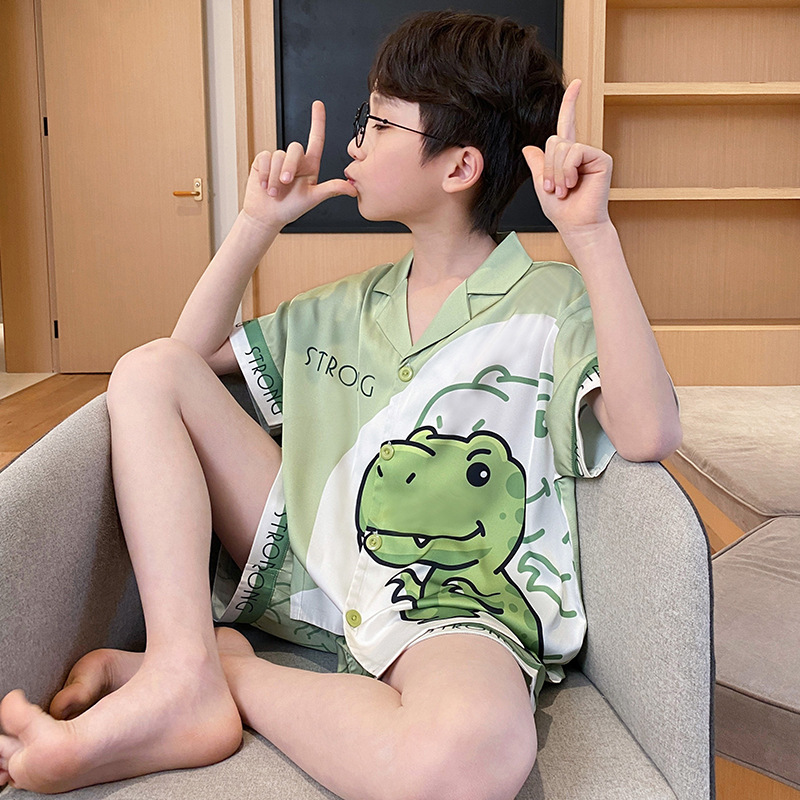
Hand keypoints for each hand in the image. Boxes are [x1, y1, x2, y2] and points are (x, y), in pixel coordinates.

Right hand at [242, 100, 356, 231]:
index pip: (316, 139)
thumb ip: (331, 190)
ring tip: (273, 192)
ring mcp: (278, 160)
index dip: (317, 121)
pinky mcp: (262, 162)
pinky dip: (264, 174)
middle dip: (289, 167)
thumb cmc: (291, 208)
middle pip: (294, 149)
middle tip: (284, 184)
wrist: (267, 216)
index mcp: (310, 165)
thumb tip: (352, 190)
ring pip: (278, 156)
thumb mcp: (313, 199)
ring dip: (274, 177)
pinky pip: (264, 159)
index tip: (318, 104)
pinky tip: (263, 185)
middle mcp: (295, 160)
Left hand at [522, 80, 612, 237]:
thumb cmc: (561, 210)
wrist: (577, 225)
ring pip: (562, 147)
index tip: (577, 83)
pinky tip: (573, 183)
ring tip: (563, 189)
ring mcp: (591, 154)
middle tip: (553, 188)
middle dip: (547, 167)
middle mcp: (580, 152)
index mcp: (566, 156)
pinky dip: (567, 170)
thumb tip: (528, 148)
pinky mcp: (601, 159)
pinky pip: (575, 152)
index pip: (566, 125)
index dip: (570, 104)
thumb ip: (537, 165)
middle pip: (554, 141)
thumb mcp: (541, 185)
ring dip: (556, 172)